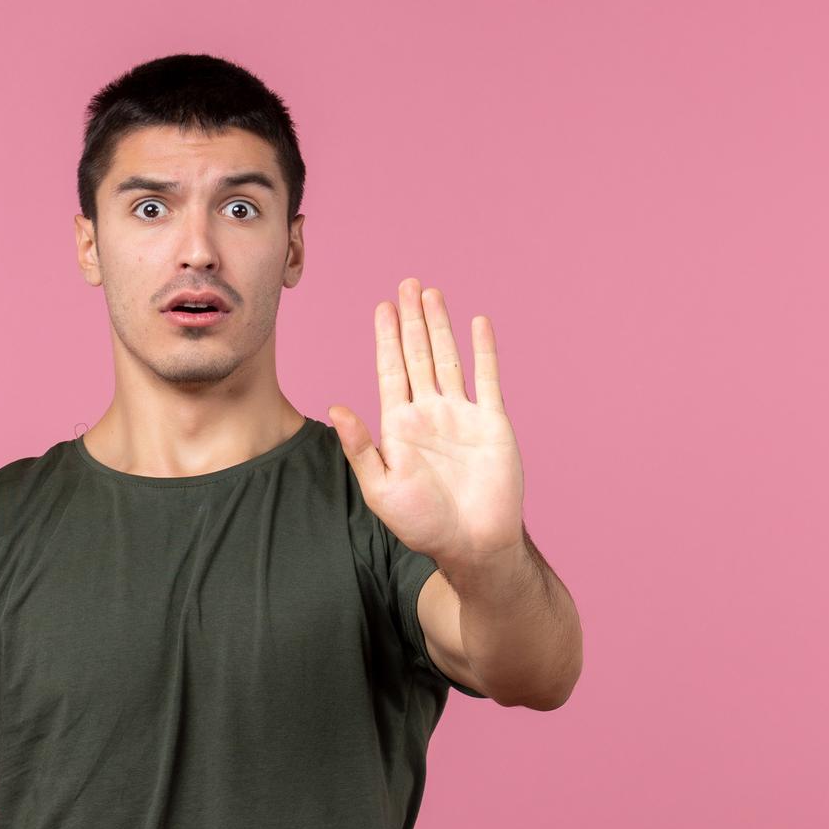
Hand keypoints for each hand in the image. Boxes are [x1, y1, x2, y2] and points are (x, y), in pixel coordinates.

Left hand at [327, 278, 523, 566]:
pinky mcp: (492, 423)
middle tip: (407, 284)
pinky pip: (488, 378)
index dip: (386, 338)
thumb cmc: (423, 525)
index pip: (390, 370)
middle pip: (418, 355)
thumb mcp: (380, 488)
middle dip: (412, 320)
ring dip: (441, 326)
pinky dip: (484, 350)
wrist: (473, 545)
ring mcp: (462, 416)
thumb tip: (335, 407)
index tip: (382, 307)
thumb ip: (360, 447)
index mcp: (400, 426)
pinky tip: (477, 323)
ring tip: (432, 293)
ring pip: (449, 358)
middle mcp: (430, 414)